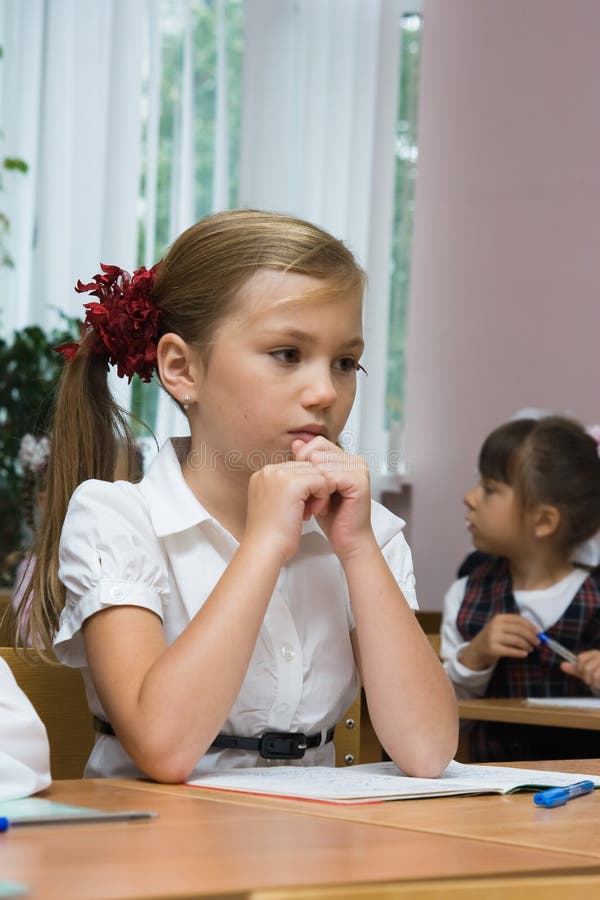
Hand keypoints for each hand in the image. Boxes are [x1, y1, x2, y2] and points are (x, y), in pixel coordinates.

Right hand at [245, 459, 331, 563]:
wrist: (265, 549)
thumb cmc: (271, 536)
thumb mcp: (276, 505)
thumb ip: (287, 490)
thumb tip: (307, 485)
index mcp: (263, 475)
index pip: (296, 469)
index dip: (305, 488)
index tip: (303, 508)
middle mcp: (268, 471)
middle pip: (306, 468)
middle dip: (314, 489)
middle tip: (311, 511)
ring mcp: (279, 474)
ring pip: (316, 473)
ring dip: (320, 493)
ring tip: (312, 512)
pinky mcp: (292, 483)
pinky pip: (321, 481)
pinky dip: (322, 498)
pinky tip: (314, 512)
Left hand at [291, 437, 372, 560]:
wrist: (346, 540)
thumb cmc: (331, 516)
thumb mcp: (312, 485)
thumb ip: (306, 462)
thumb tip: (295, 441)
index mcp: (345, 457)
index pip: (316, 444)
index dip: (303, 462)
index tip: (301, 486)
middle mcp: (354, 459)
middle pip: (317, 452)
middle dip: (307, 476)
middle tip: (308, 500)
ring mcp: (359, 469)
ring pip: (320, 464)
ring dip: (312, 488)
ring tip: (315, 506)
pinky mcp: (359, 481)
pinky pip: (329, 477)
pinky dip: (320, 494)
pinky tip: (321, 508)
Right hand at [458, 614, 539, 670]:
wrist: (476, 650)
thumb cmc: (492, 638)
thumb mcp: (500, 627)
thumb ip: (514, 627)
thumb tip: (535, 632)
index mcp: (499, 618)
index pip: (518, 619)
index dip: (530, 626)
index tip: (538, 632)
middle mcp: (496, 626)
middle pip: (519, 630)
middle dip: (531, 636)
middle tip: (538, 643)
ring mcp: (494, 637)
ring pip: (517, 640)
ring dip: (527, 645)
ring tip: (530, 649)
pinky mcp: (493, 648)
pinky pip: (511, 651)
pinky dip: (520, 653)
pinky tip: (524, 654)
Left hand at [561, 650, 599, 692]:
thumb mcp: (588, 671)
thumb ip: (576, 669)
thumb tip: (562, 665)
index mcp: (595, 654)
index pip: (580, 658)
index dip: (579, 668)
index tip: (583, 673)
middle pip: (586, 668)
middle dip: (587, 678)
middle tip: (592, 681)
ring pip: (594, 675)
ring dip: (595, 684)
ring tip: (598, 684)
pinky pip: (599, 678)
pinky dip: (599, 685)